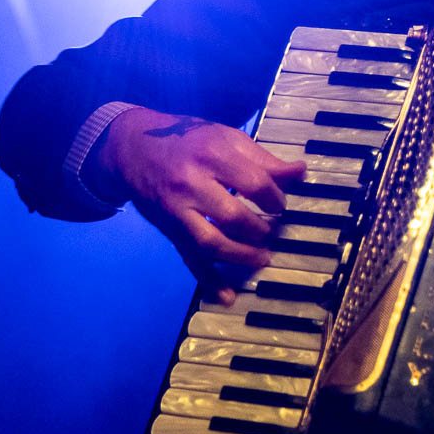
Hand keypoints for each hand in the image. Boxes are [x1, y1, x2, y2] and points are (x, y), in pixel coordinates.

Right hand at [95, 107, 306, 302]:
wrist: (134, 147)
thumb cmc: (189, 139)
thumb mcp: (226, 138)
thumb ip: (263, 159)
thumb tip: (300, 172)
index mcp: (213, 155)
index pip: (255, 183)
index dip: (275, 198)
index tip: (280, 204)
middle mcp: (192, 183)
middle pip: (233, 216)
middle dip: (260, 230)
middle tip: (272, 231)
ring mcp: (178, 210)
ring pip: (211, 242)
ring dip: (241, 256)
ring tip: (263, 258)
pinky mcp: (169, 229)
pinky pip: (189, 257)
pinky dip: (209, 279)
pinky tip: (227, 296)